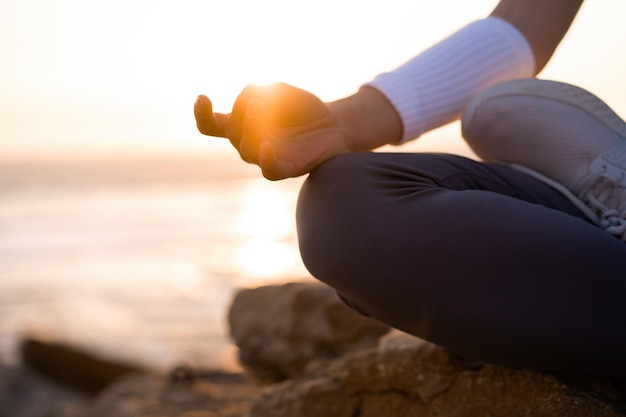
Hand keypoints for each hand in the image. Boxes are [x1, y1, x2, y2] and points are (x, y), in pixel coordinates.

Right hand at [194, 83, 354, 179]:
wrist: (334, 125)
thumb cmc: (302, 109)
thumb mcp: (278, 91)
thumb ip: (257, 92)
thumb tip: (249, 101)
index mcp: (242, 126)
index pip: (211, 126)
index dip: (201, 115)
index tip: (202, 97)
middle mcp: (249, 144)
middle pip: (232, 132)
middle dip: (241, 113)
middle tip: (260, 99)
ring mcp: (265, 157)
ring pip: (247, 148)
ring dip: (251, 125)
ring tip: (262, 106)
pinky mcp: (285, 168)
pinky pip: (269, 170)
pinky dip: (266, 159)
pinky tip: (267, 146)